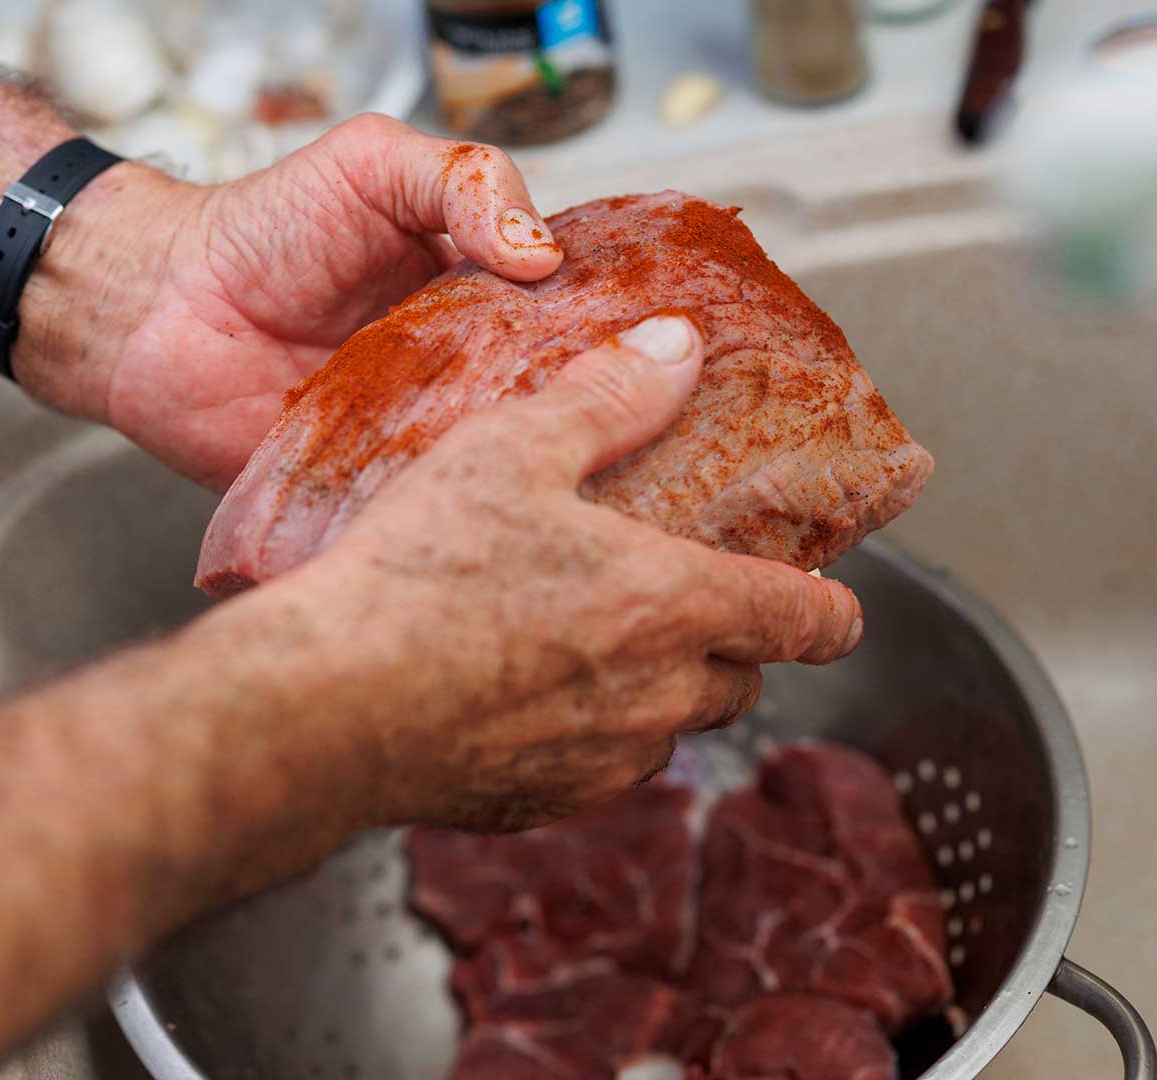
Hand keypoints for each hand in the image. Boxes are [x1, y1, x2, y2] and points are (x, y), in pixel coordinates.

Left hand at [21, 114, 564, 489]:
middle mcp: (467, 374)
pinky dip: (446, 510)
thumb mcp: (373, 165)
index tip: (652, 344)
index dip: (614, 333)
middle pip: (552, 404)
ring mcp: (424, 438)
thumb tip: (543, 253)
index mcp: (485, 299)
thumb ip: (464, 182)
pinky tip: (475, 507)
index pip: (576, 323)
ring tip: (554, 469)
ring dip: (523, 467)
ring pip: (499, 465)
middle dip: (585, 413)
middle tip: (615, 419)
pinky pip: (425, 511)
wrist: (159, 305)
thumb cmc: (264, 229)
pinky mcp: (376, 494)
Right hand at [235, 314, 866, 831]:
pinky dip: (585, 736)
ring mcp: (600, 762)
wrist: (325, 705)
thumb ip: (610, 396)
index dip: (830, 611)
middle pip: (741, 683)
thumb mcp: (515, 447)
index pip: (805, 622)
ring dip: (656, 693)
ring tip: (591, 641)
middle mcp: (657, 697)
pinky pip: (595, 771)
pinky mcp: (539, 806)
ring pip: (668, 732)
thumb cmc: (418, 576)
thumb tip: (676, 347)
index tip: (831, 604)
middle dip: (732, 645)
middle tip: (686, 599)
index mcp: (675, 606)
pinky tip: (521, 691)